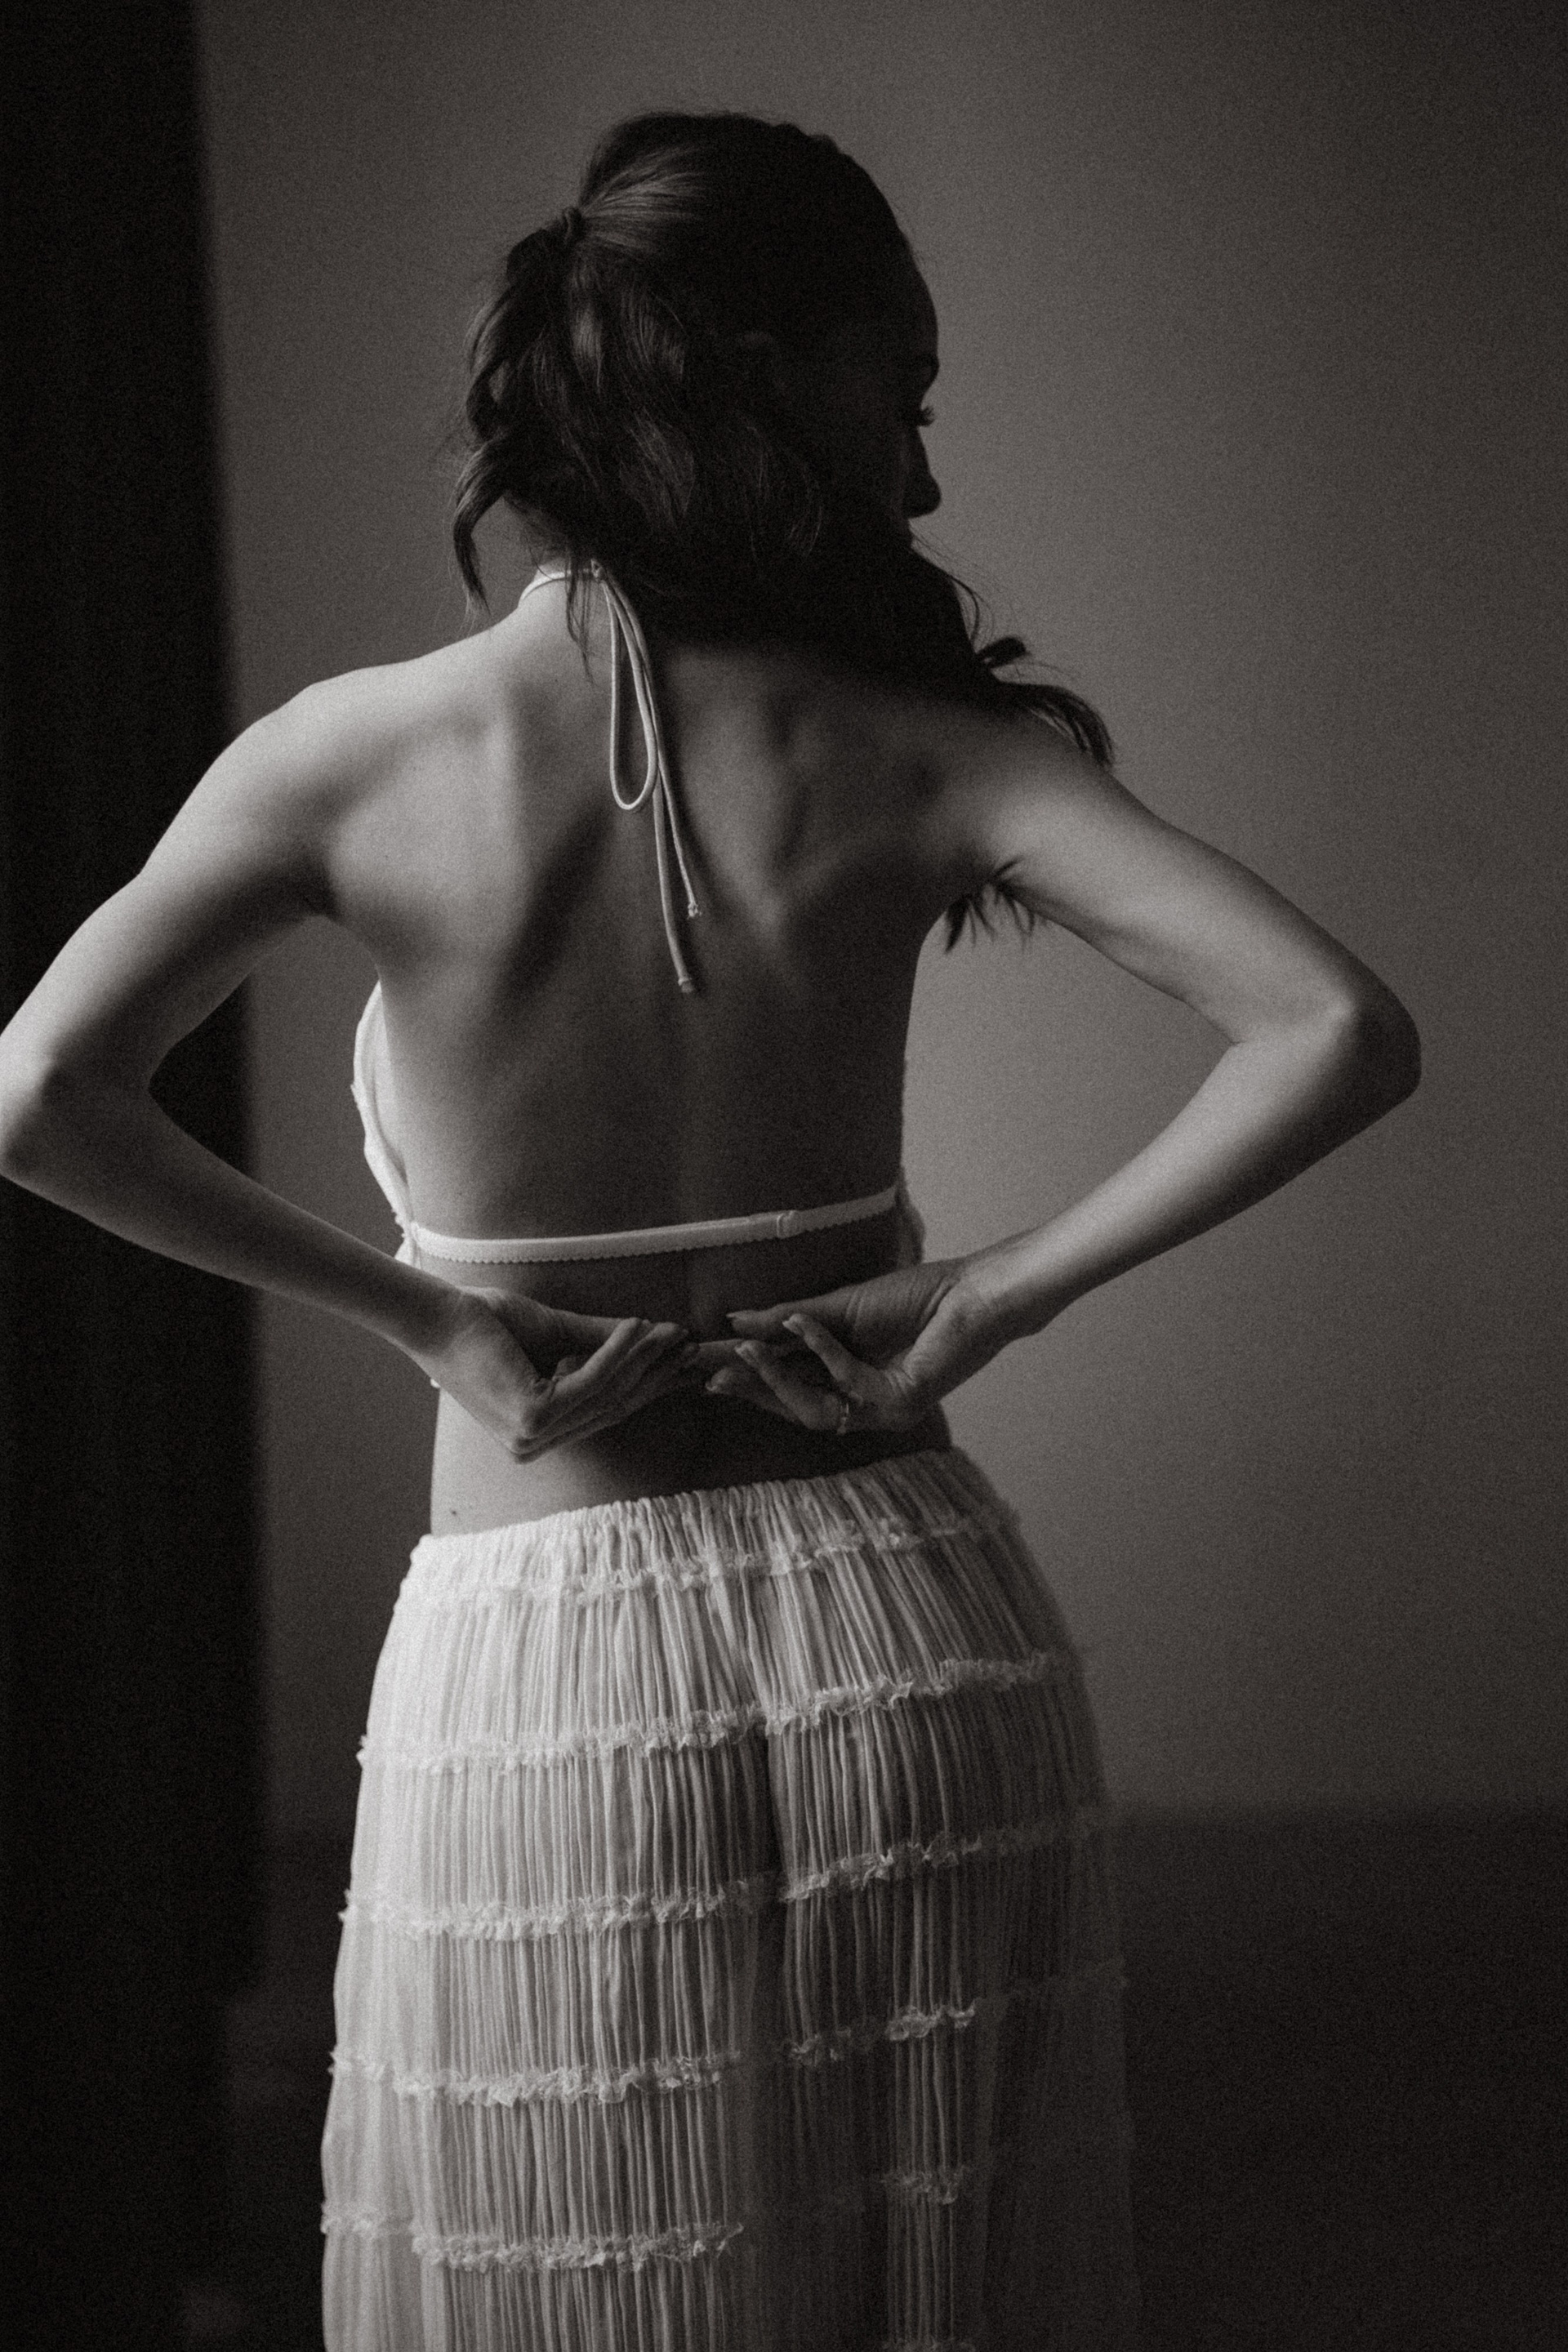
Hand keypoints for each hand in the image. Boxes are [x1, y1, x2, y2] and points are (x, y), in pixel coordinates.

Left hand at [405, 1286, 697, 1461]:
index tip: (681, 1360)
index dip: (646, 1385)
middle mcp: (534, 1444)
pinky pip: (590, 1382)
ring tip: (669, 1330)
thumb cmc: (484, 1323)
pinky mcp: (531, 1418)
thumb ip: (597, 1343)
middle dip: (654, 1375)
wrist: (437, 1315)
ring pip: (606, 1395)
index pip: (604, 1410)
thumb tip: (649, 1337)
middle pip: (612, 1407)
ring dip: (644, 1360)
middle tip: (689, 1347)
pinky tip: (636, 1327)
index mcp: (538, 1434)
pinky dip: (618, 1353)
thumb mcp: (554, 1334)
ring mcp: (531, 1437)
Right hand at [712, 1259, 1015, 1434]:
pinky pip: (847, 1384)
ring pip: (812, 1409)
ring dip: (776, 1377)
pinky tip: (803, 1322)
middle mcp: (858, 1399)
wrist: (971, 1292)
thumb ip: (790, 1318)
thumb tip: (735, 1321)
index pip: (786, 1381)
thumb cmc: (916, 1296)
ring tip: (746, 1349)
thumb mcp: (840, 1306)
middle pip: (792, 1404)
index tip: (702, 1363)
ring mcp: (878, 1408)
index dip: (745, 1374)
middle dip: (750, 1388)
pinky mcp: (898, 1404)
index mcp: (843, 1375)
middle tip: (710, 1374)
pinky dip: (821, 1351)